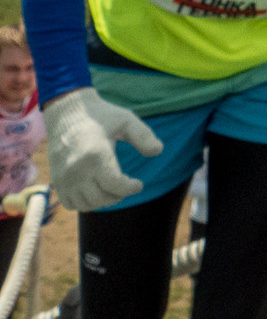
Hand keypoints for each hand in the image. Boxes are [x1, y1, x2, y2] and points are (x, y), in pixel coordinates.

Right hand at [43, 87, 162, 211]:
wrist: (67, 113)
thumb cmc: (101, 116)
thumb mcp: (126, 119)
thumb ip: (143, 135)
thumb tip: (158, 150)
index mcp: (95, 155)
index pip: (114, 184)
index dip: (130, 188)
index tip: (139, 184)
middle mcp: (76, 170)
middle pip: (101, 198)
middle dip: (119, 195)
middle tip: (127, 185)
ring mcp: (64, 178)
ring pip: (86, 204)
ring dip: (103, 201)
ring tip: (113, 188)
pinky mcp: (56, 181)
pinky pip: (70, 204)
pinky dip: (85, 203)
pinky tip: (96, 191)